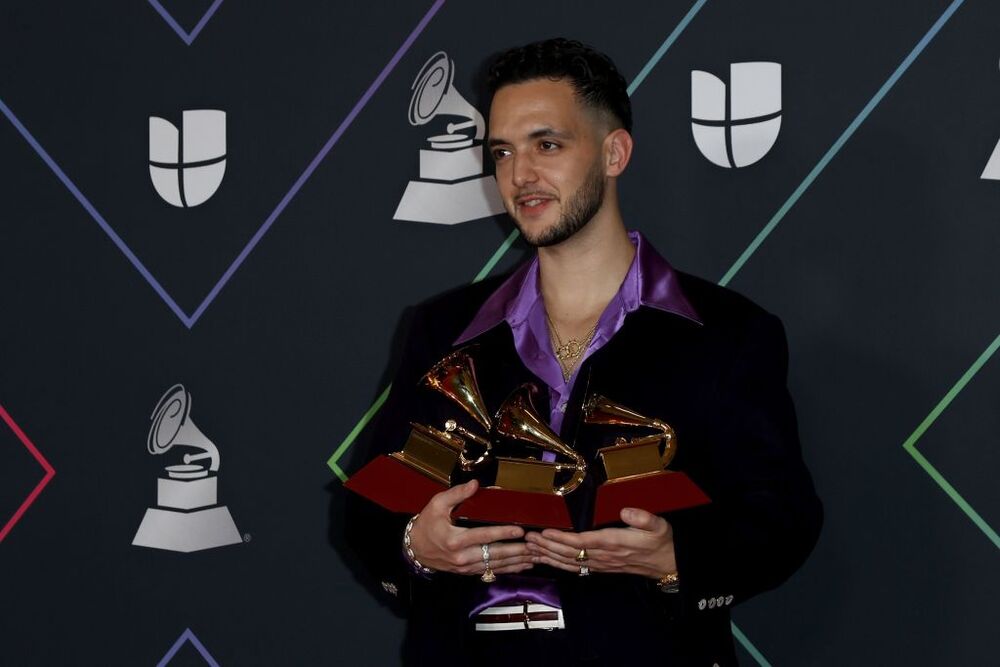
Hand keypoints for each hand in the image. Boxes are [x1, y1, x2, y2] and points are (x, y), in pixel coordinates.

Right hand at [408, 480, 532, 575]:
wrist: (414, 549)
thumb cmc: (426, 524)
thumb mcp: (437, 504)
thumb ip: (457, 494)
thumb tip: (475, 484)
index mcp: (455, 540)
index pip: (484, 536)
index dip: (503, 533)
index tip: (520, 531)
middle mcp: (462, 556)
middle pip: (494, 554)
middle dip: (517, 551)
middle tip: (535, 546)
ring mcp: (466, 567)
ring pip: (495, 565)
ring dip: (516, 562)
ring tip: (534, 557)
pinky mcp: (468, 571)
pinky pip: (491, 571)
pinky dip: (508, 569)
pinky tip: (521, 565)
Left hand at [525, 507, 675, 578]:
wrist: (667, 564)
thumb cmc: (661, 541)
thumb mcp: (658, 526)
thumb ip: (642, 518)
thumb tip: (625, 511)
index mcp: (613, 543)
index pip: (582, 542)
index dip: (562, 538)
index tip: (545, 531)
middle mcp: (604, 556)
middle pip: (569, 553)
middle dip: (547, 546)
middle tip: (528, 537)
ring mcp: (601, 564)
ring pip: (569, 562)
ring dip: (549, 555)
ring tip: (530, 548)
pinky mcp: (601, 567)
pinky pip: (575, 568)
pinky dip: (559, 564)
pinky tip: (547, 560)